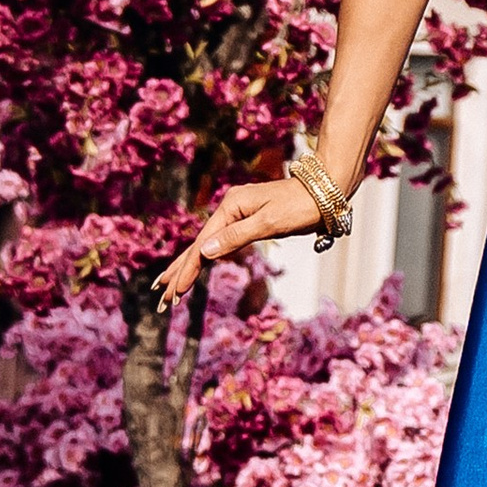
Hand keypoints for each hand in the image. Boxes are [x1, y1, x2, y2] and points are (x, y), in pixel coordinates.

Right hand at [154, 176, 333, 308]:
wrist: (325, 189)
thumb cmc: (300, 206)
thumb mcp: (269, 223)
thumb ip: (236, 238)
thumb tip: (204, 252)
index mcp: (231, 206)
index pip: (202, 244)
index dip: (187, 270)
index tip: (173, 292)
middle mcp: (230, 208)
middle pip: (199, 244)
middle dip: (180, 270)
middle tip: (161, 296)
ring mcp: (238, 213)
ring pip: (208, 244)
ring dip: (189, 265)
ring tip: (169, 285)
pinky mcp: (248, 219)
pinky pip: (221, 241)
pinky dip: (207, 256)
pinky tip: (198, 265)